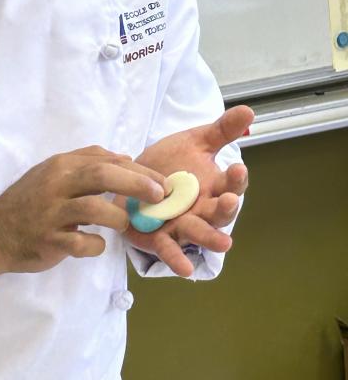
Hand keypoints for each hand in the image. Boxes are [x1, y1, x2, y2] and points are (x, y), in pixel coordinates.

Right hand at [0, 147, 168, 273]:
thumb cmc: (30, 200)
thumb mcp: (54, 172)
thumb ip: (87, 162)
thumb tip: (126, 157)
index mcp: (61, 165)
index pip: (106, 160)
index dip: (138, 170)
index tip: (160, 182)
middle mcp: (56, 184)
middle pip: (103, 176)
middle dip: (137, 184)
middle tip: (159, 195)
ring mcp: (52, 213)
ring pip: (96, 209)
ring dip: (118, 217)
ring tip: (124, 223)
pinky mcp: (50, 240)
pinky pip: (83, 243)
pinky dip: (96, 245)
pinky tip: (96, 243)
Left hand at [117, 105, 252, 276]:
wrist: (131, 178)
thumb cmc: (168, 163)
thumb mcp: (193, 142)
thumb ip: (220, 131)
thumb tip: (248, 110)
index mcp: (213, 186)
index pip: (230, 184)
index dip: (235, 178)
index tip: (237, 167)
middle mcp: (202, 208)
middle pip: (219, 212)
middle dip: (226, 208)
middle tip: (230, 200)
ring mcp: (182, 225)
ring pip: (199, 232)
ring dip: (210, 238)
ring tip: (225, 244)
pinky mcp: (160, 238)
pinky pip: (170, 250)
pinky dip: (177, 259)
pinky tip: (185, 269)